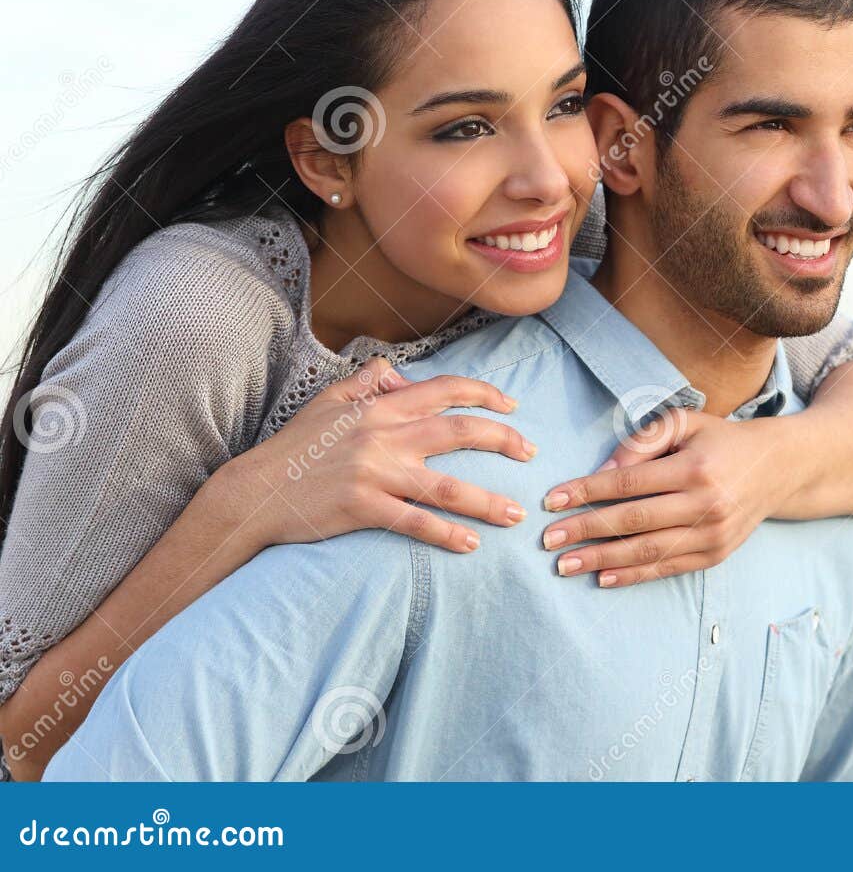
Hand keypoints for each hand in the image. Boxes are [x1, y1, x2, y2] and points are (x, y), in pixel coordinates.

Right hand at [210, 356, 534, 553]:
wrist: (255, 492)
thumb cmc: (295, 447)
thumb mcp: (328, 401)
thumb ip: (367, 383)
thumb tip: (400, 373)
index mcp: (381, 407)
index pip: (446, 390)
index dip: (485, 394)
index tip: (512, 406)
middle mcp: (384, 436)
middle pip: (461, 432)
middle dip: (504, 440)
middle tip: (531, 453)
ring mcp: (375, 474)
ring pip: (448, 487)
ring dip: (488, 501)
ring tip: (516, 514)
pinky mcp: (363, 509)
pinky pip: (416, 522)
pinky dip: (447, 534)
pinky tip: (472, 545)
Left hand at [538, 410, 800, 586]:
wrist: (778, 468)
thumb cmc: (721, 441)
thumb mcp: (685, 423)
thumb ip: (643, 440)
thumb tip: (601, 472)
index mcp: (694, 467)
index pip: (628, 482)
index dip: (586, 491)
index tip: (552, 500)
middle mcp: (705, 503)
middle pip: (633, 521)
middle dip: (586, 530)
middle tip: (548, 539)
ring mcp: (713, 534)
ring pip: (647, 551)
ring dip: (602, 560)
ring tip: (566, 564)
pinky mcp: (716, 555)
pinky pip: (668, 569)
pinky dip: (633, 576)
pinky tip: (603, 577)